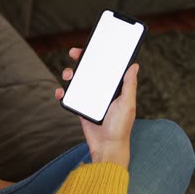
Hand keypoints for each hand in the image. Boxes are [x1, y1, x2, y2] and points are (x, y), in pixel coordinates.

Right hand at [55, 48, 138, 168]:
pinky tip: (60, 92)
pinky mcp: (80, 107)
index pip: (106, 67)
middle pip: (90, 70)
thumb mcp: (127, 104)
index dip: (99, 55)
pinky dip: (62, 93)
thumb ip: (129, 85)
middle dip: (81, 60)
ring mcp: (89, 98)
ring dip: (70, 75)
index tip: (91, 47)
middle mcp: (101, 91)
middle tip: (74, 54)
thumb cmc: (120, 127)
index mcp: (114, 87)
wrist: (106, 146)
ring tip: (67, 75)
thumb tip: (134, 66)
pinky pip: (69, 96)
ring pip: (77, 81)